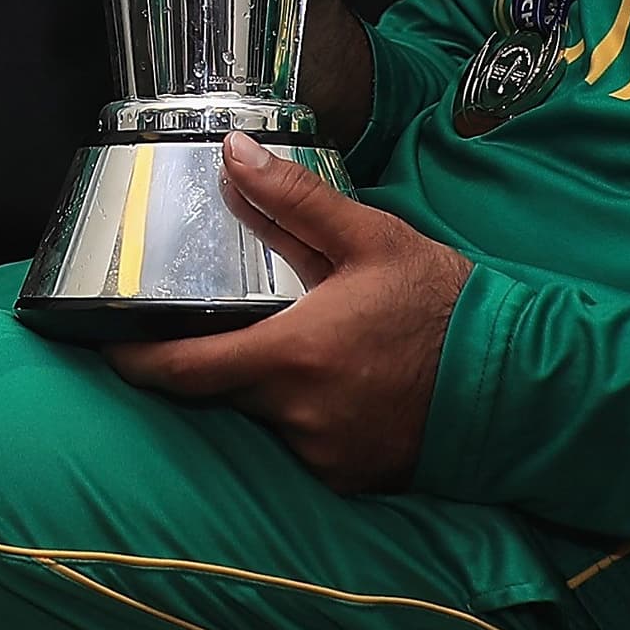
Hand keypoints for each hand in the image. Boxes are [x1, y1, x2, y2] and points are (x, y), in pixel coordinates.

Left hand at [103, 132, 471, 490]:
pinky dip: (306, 414)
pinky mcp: (352, 478)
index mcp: (291, 357)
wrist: (521, 382)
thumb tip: (232, 151)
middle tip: (214, 324)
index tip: (108, 345)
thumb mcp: (370, 239)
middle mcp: (297, 416)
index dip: (135, 362)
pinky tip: (339, 383)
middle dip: (210, 361)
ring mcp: (324, 454)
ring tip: (304, 347)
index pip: (181, 372)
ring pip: (265, 418)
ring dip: (267, 387)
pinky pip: (304, 444)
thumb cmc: (444, 304)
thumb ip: (293, 200)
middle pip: (220, 393)